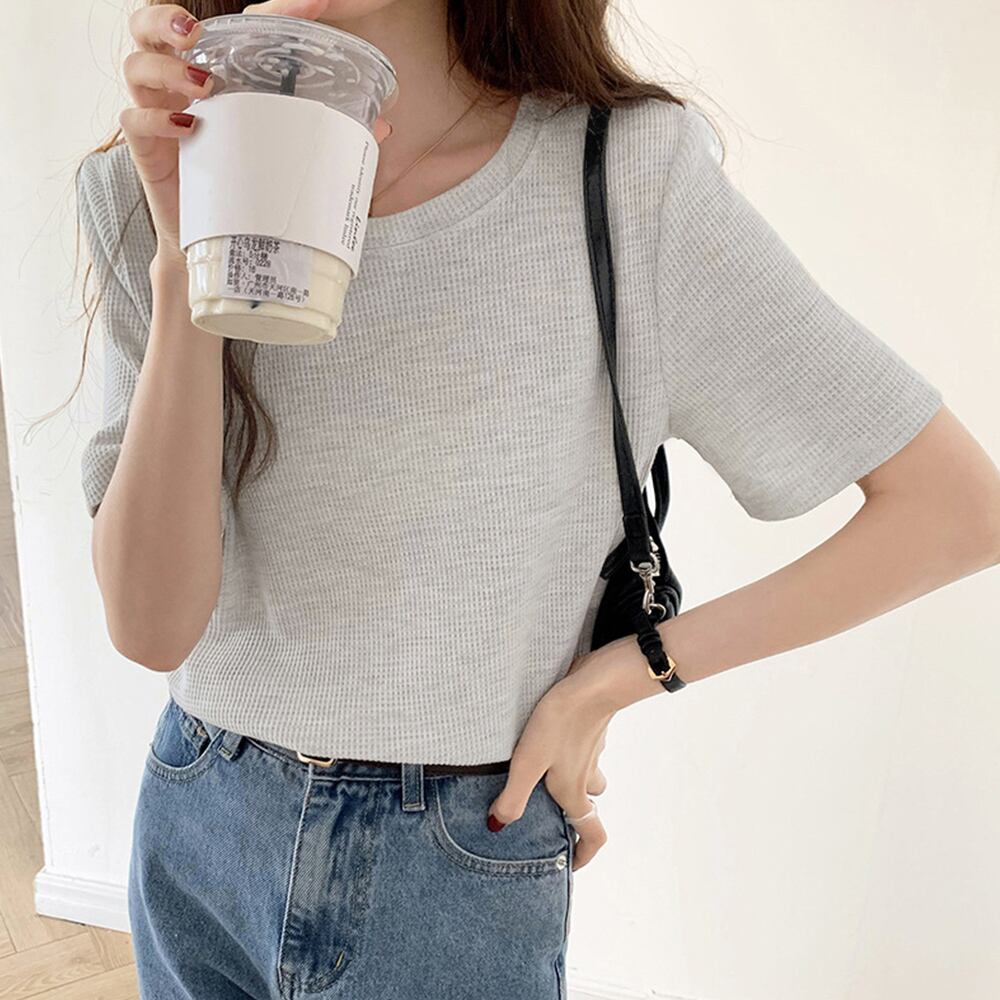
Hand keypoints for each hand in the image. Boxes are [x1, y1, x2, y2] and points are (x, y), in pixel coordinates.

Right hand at [120, 1, 390, 269]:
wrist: (219, 246)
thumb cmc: (255, 189)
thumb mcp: (294, 154)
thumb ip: (330, 134)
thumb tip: (383, 126)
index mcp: (219, 74)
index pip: (235, 27)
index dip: (271, 9)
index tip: (312, 5)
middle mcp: (181, 85)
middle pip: (151, 26)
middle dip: (167, 19)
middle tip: (196, 32)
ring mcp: (159, 114)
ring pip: (137, 64)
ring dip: (166, 67)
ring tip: (202, 84)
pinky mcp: (146, 151)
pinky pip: (134, 119)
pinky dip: (156, 118)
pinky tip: (187, 127)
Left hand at [486, 649, 621, 871]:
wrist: (592, 684)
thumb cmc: (560, 724)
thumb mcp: (528, 764)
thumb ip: (513, 797)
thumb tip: (497, 827)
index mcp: (574, 792)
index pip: (593, 835)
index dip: (584, 855)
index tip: (570, 865)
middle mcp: (587, 776)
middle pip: (586, 804)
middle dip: (571, 811)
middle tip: (547, 810)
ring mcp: (591, 751)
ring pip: (587, 774)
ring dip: (572, 778)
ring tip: (543, 772)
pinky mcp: (590, 728)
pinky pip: (582, 748)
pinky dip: (570, 749)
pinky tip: (548, 736)